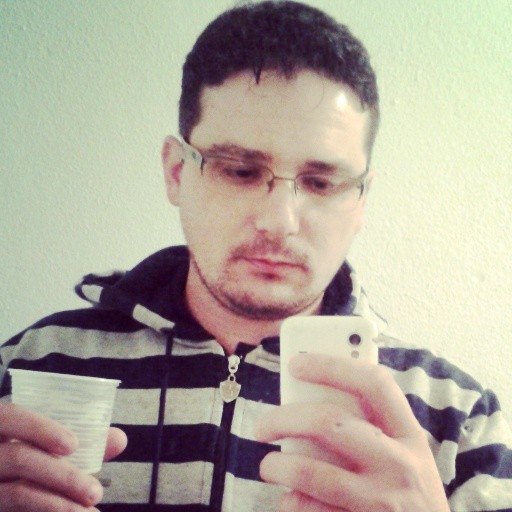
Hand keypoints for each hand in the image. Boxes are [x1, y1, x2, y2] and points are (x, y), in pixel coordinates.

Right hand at [0, 402, 126, 511]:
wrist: (6, 482)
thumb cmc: (27, 454)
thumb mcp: (45, 442)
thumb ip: (81, 439)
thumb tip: (119, 440)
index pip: (11, 417)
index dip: (40, 428)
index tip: (72, 445)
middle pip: (18, 458)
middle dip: (62, 476)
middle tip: (95, 492)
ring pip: (14, 493)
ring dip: (57, 505)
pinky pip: (12, 511)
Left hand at [256, 354, 449, 511]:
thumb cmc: (409, 494)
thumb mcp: (407, 455)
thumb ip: (372, 426)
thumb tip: (309, 399)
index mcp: (410, 436)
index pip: (374, 384)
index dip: (332, 366)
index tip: (297, 363)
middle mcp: (400, 466)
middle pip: (330, 423)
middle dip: (285, 419)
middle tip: (262, 426)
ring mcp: (381, 503)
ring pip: (312, 472)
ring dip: (279, 466)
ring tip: (268, 465)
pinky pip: (312, 511)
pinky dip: (292, 503)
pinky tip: (290, 498)